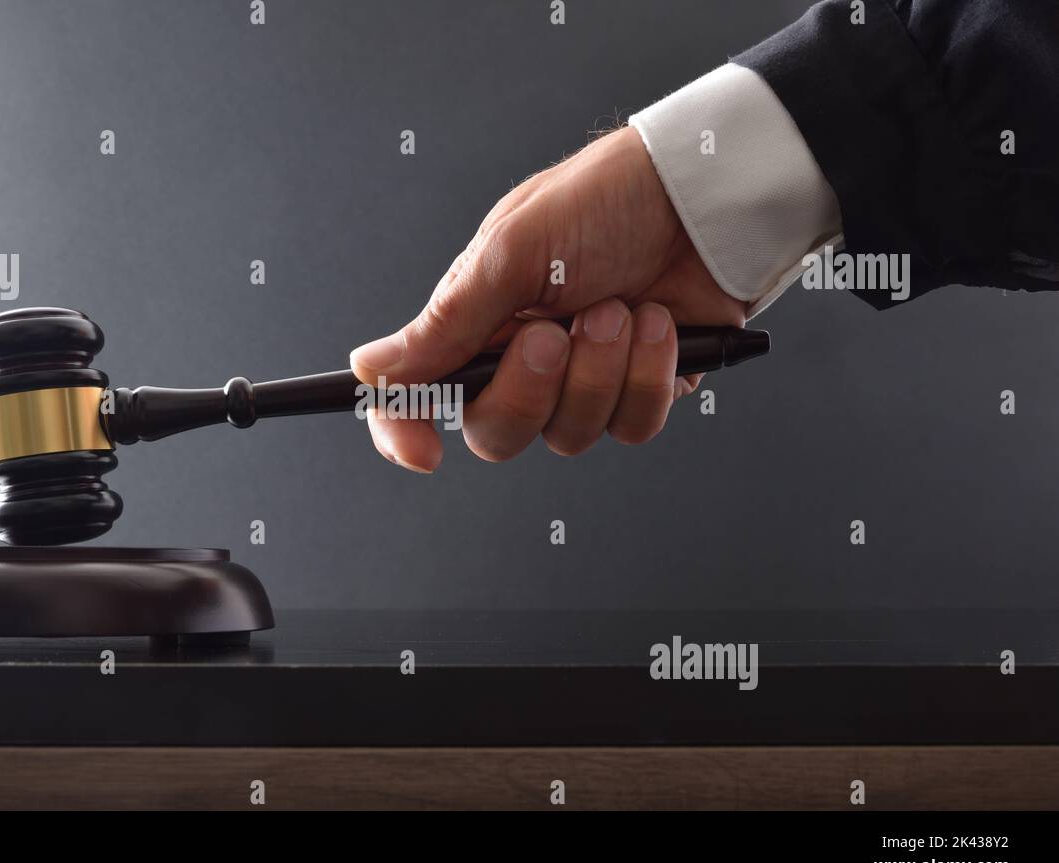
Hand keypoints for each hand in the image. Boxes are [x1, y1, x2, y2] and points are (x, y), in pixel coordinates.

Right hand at [349, 125, 746, 472]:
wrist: (703, 196)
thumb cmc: (603, 202)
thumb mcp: (511, 252)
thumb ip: (445, 324)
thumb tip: (372, 370)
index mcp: (476, 324)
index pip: (421, 397)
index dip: (408, 430)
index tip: (424, 451)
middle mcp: (522, 360)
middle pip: (498, 433)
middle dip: (528, 391)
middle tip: (554, 334)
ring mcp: (584, 379)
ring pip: (570, 435)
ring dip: (599, 372)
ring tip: (621, 308)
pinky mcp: (641, 389)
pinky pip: (632, 426)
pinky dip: (647, 377)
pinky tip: (658, 325)